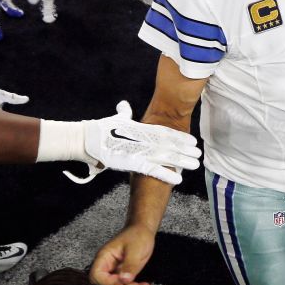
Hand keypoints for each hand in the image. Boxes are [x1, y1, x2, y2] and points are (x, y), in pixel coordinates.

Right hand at [71, 101, 201, 184]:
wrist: (85, 140)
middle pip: (169, 144)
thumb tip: (124, 106)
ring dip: (181, 161)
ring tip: (196, 164)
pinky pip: (152, 170)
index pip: (165, 133)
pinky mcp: (131, 163)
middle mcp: (143, 139)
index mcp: (141, 129)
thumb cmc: (99, 130)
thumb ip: (123, 114)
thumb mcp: (115, 120)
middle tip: (199, 153)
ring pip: (165, 156)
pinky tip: (179, 178)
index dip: (180, 136)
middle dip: (185, 149)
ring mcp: (138, 151)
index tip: (192, 140)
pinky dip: (166, 174)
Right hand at [90, 224, 155, 284]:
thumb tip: (124, 280)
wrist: (144, 230)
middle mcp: (107, 266)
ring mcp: (114, 272)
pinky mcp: (122, 275)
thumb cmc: (137, 235)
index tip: (120, 279)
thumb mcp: (135, 249)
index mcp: (104, 257)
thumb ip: (129, 265)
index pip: (96, 275)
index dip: (106, 281)